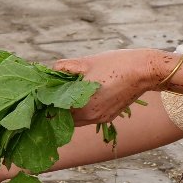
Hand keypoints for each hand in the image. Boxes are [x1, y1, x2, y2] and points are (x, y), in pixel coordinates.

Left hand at [50, 49, 168, 125]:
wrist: (145, 71)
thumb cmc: (116, 64)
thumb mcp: (85, 62)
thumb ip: (63, 68)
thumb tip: (49, 71)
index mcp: (81, 105)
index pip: (54, 112)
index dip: (43, 104)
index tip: (36, 96)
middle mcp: (90, 117)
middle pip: (63, 119)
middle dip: (53, 108)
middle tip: (45, 95)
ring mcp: (100, 118)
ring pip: (75, 119)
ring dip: (67, 110)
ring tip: (60, 95)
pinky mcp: (108, 116)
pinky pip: (87, 117)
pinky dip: (79, 110)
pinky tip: (78, 97)